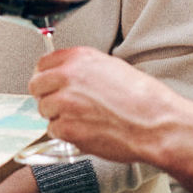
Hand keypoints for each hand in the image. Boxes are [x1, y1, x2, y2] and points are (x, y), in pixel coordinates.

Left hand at [27, 47, 192, 165]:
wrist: (156, 124)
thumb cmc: (144, 99)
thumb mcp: (112, 68)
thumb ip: (84, 69)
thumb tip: (68, 75)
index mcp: (79, 58)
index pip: (43, 63)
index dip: (46, 76)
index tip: (50, 84)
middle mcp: (68, 77)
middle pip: (36, 86)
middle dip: (47, 96)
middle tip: (64, 106)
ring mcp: (65, 102)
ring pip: (44, 110)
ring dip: (58, 116)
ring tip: (83, 119)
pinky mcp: (67, 127)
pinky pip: (54, 130)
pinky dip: (66, 134)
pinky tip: (86, 131)